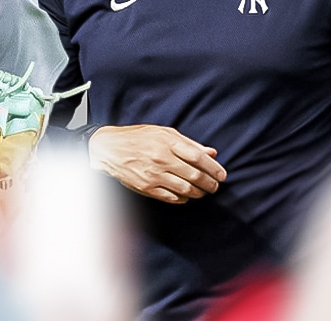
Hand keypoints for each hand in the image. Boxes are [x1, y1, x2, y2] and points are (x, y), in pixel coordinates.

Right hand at [88, 124, 225, 203]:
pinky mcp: (147, 187)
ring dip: (198, 193)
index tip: (222, 175)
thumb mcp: (163, 133)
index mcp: (168, 142)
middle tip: (215, 186)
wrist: (109, 149)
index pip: (198, 157)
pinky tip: (186, 196)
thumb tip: (211, 152)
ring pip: (186, 189)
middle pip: (195, 176)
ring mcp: (154, 175)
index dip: (214, 168)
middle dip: (210, 183)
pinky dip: (182, 198)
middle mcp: (162, 159)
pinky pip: (171, 197)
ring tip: (203, 192)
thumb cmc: (137, 138)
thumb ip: (189, 143)